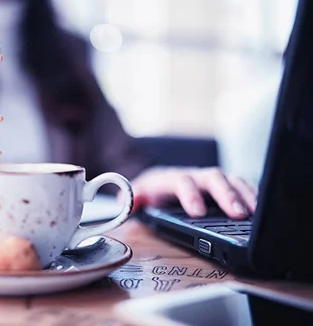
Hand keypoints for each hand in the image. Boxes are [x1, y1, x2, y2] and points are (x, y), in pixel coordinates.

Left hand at [131, 167, 256, 218]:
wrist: (156, 180)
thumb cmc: (149, 190)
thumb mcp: (135, 193)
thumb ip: (132, 198)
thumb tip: (129, 201)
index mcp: (170, 178)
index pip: (182, 181)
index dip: (190, 195)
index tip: (198, 213)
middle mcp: (193, 175)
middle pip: (212, 178)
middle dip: (226, 194)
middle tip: (238, 214)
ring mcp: (209, 180)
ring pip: (230, 179)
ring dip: (244, 194)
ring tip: (256, 212)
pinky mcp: (222, 187)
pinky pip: (240, 186)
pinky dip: (251, 195)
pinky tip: (261, 208)